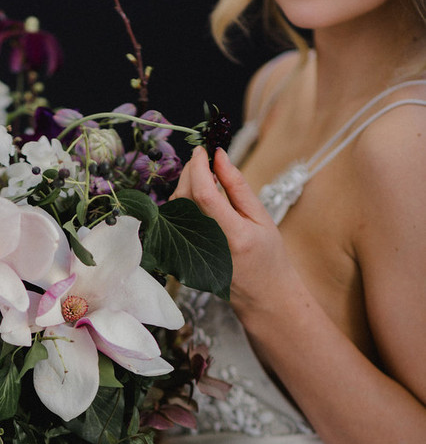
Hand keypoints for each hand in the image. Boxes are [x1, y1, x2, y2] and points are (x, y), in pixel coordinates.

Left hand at [172, 146, 296, 320]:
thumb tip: (219, 156)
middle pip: (185, 198)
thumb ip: (238, 187)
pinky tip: (197, 198)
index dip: (199, 167)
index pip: (205, 195)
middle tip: (203, 159)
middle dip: (190, 171)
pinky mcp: (183, 257)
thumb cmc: (267, 255)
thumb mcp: (261, 217)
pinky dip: (182, 202)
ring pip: (175, 208)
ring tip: (204, 177)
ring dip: (185, 185)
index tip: (203, 150)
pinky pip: (174, 222)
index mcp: (234, 236)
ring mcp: (193, 255)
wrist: (262, 294)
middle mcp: (209, 246)